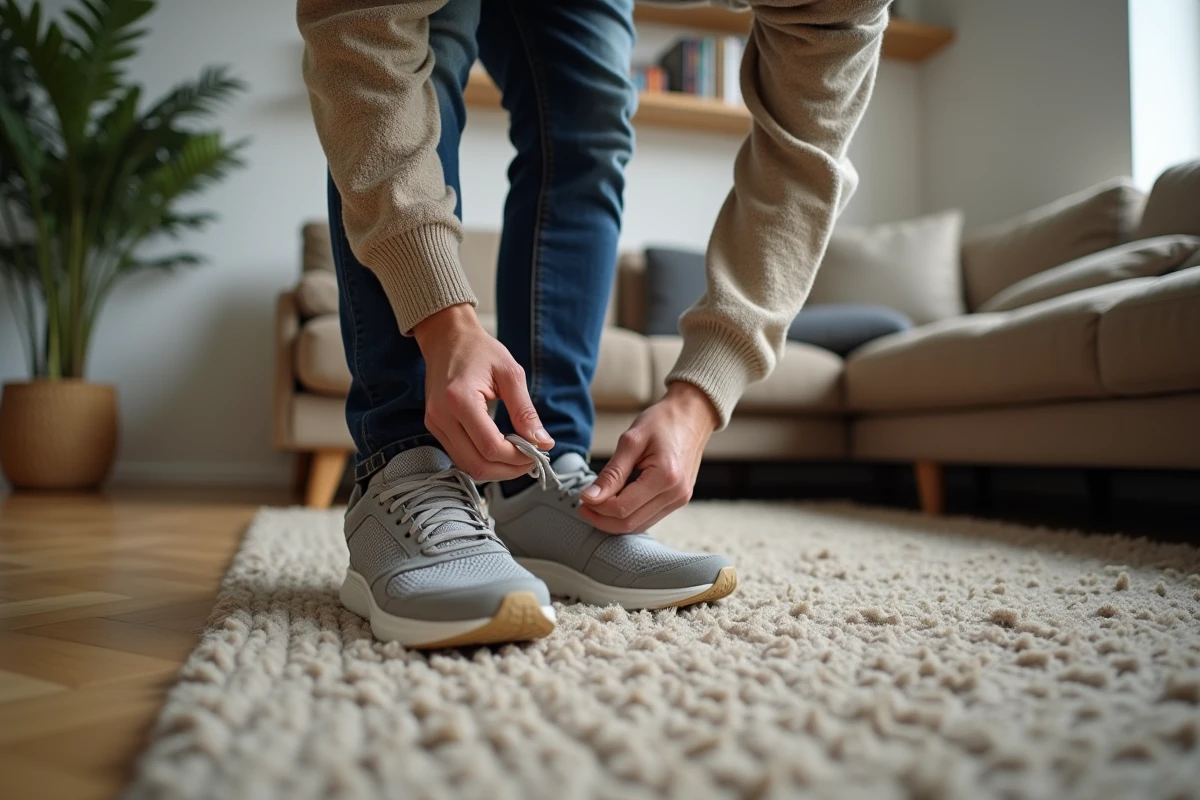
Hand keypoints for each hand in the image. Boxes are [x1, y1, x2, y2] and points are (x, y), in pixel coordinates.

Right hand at [414, 304, 553, 480]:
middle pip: (477, 464)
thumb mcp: (511, 374)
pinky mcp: (434, 426)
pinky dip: (481, 460)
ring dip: (495, 469)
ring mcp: (434, 423)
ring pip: (466, 466)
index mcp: (460, 399)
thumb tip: (542, 442)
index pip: (490, 446)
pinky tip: (500, 450)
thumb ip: (526, 411)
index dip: (517, 457)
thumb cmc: (480, 350)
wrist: (447, 338)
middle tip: (531, 460)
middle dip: (508, 470)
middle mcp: (442, 416)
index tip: (537, 452)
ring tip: (518, 457)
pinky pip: (459, 455)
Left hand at [579, 381, 718, 533]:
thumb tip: (590, 497)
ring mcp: (679, 500)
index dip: (598, 507)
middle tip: (584, 505)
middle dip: (602, 518)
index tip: (582, 497)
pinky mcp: (678, 500)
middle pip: (630, 523)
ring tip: (597, 503)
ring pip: (638, 525)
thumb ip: (611, 473)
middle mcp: (675, 494)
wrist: (691, 416)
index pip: (622, 508)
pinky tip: (616, 501)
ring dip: (613, 520)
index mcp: (665, 477)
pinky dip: (628, 515)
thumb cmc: (663, 422)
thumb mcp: (631, 441)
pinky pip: (648, 518)